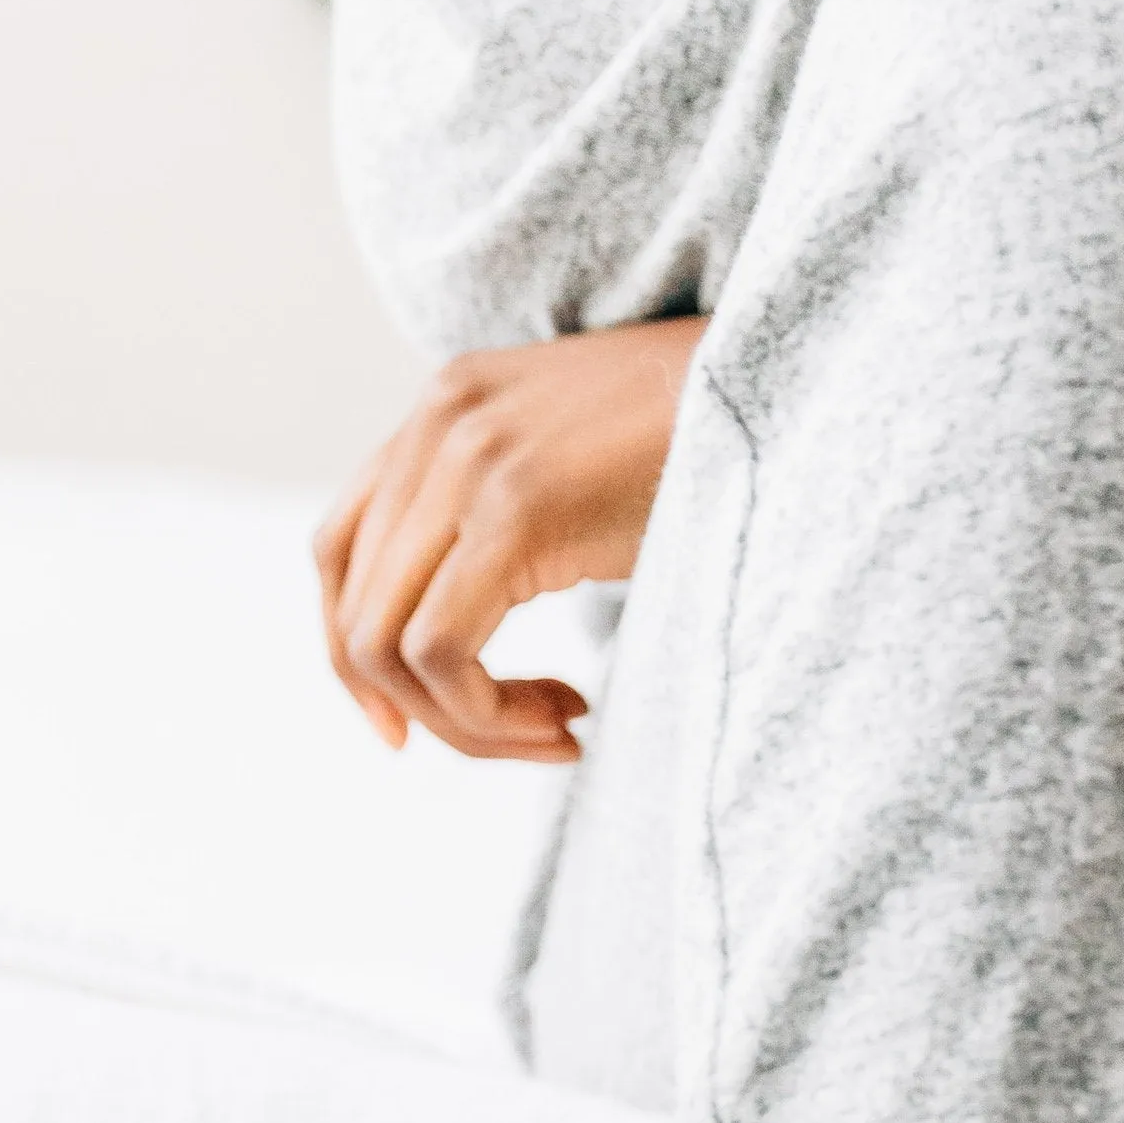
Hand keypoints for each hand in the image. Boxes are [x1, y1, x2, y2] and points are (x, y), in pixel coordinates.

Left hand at [314, 317, 706, 759]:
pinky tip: (570, 716)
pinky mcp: (512, 508)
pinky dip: (488, 715)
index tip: (414, 727)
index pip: (338, 552)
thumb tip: (459, 647)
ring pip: (386, 646)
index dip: (355, 660)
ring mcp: (464, 460)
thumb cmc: (706, 451)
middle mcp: (433, 426)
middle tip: (527, 739)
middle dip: (427, 712)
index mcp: (441, 411)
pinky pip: (441, 651)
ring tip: (558, 729)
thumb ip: (504, 526)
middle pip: (352, 613)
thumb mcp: (575, 477)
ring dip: (466, 724)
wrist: (785, 383)